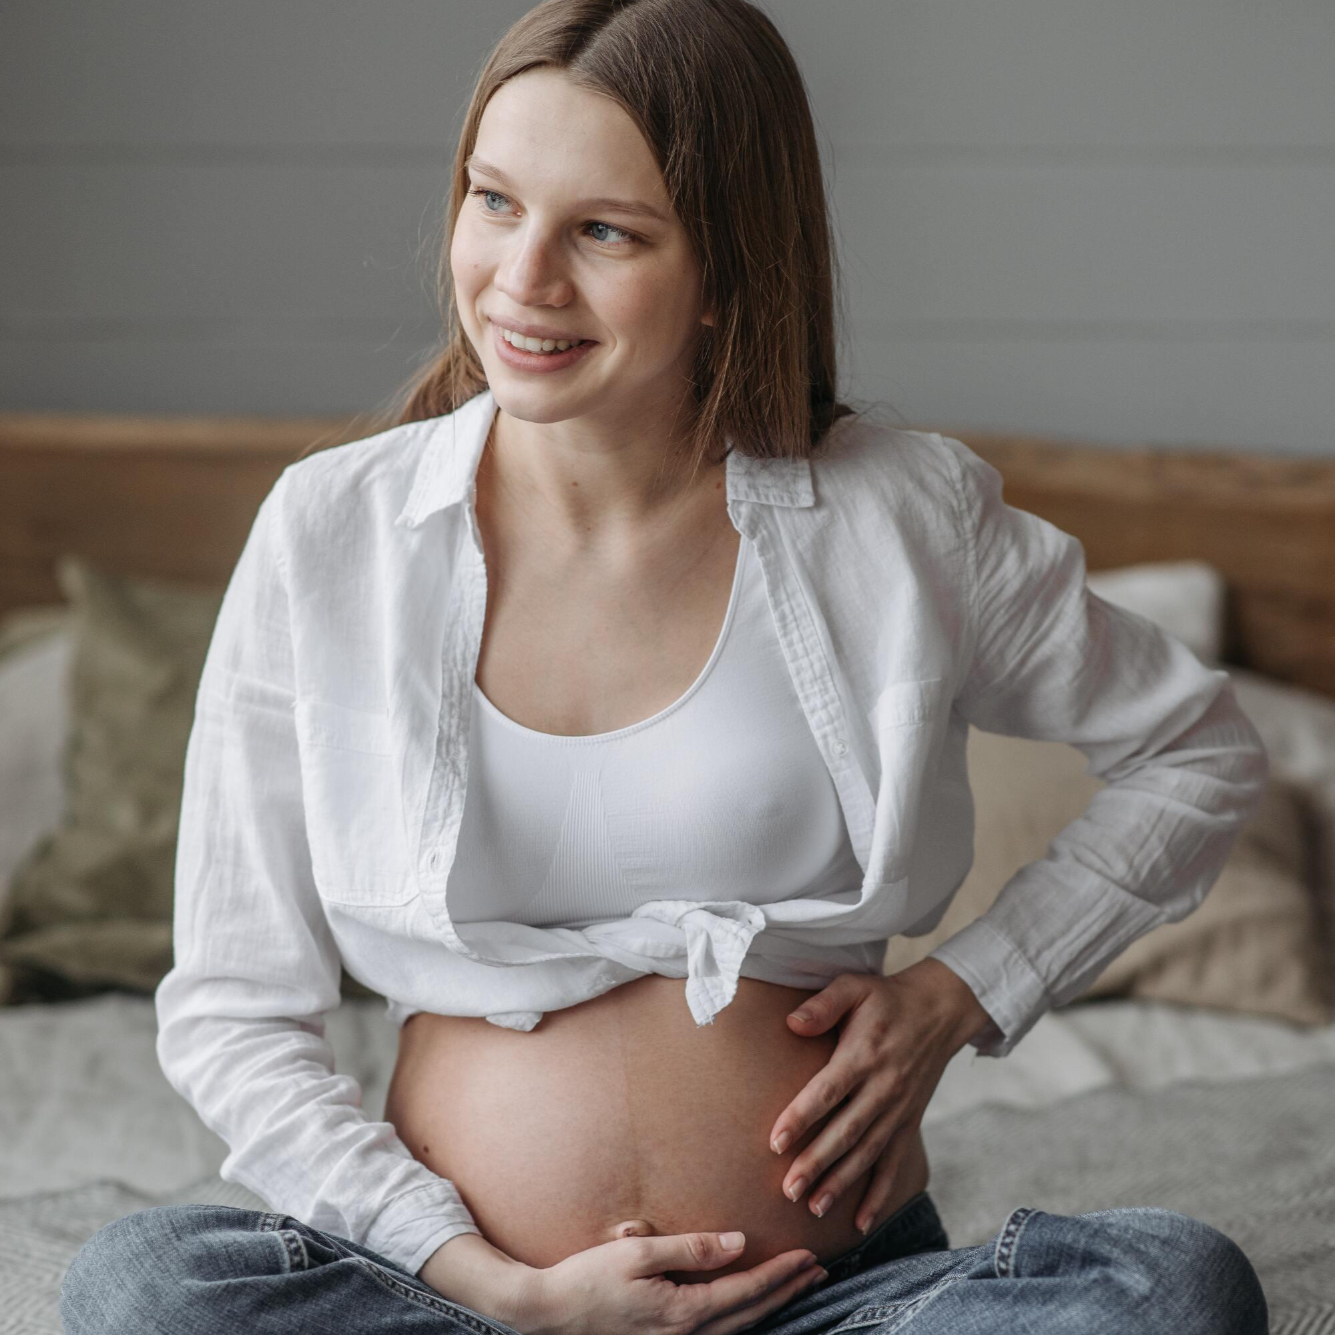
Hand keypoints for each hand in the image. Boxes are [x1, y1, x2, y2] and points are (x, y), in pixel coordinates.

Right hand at [509, 1221, 829, 1334]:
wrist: (549, 1312)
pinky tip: (751, 1304)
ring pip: (738, 1326)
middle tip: (819, 1270)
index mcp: (683, 1312)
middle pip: (751, 1313)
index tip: (808, 1257)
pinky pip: (719, 1330)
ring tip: (797, 1284)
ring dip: (771, 1304)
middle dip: (787, 1290)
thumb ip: (690, 1248)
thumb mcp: (638, 1251)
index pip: (746, 1290)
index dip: (780, 1274)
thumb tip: (737, 1242)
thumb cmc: (588, 1278)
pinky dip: (744, 1315)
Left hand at [768, 958, 993, 1234]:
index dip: (801, 1117)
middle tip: (787, 1190)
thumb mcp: (854, 986)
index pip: (827, 1091)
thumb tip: (792, 1023)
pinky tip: (861, 1221)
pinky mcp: (909, 1122)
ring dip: (841, 1183)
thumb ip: (823, 1005)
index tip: (775, 1142)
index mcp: (863, 1054)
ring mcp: (898, 1109)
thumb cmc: (886, 998)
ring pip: (867, 1153)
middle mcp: (882, 1087)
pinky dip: (880, 1194)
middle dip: (816, 1163)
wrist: (940, 1010)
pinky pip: (894, 1163)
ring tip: (813, 1207)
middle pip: (845, 1131)